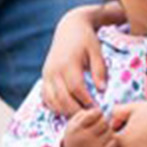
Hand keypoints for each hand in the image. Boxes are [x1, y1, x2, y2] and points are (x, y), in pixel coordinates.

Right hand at [39, 2, 122, 116]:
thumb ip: (99, 70)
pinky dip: (55, 106)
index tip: (97, 110)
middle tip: (89, 118)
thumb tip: (102, 90)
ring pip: (52, 100)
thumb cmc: (86, 40)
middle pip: (62, 98)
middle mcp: (54, 70)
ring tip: (80, 116)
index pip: (76, 88)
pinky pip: (46, 97)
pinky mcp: (44, 77)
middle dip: (76, 110)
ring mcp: (47, 74)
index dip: (86, 101)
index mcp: (68, 63)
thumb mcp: (96, 51)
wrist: (69, 28)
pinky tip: (67, 110)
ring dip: (65, 111)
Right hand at [61, 108, 119, 146]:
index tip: (96, 115)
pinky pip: (114, 142)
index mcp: (77, 128)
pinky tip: (105, 142)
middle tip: (100, 125)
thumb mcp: (72, 123)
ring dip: (108, 131)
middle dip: (104, 121)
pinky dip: (112, 140)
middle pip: (104, 122)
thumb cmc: (75, 136)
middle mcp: (85, 138)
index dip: (98, 112)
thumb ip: (84, 114)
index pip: (94, 114)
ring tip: (101, 133)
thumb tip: (101, 110)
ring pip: (110, 132)